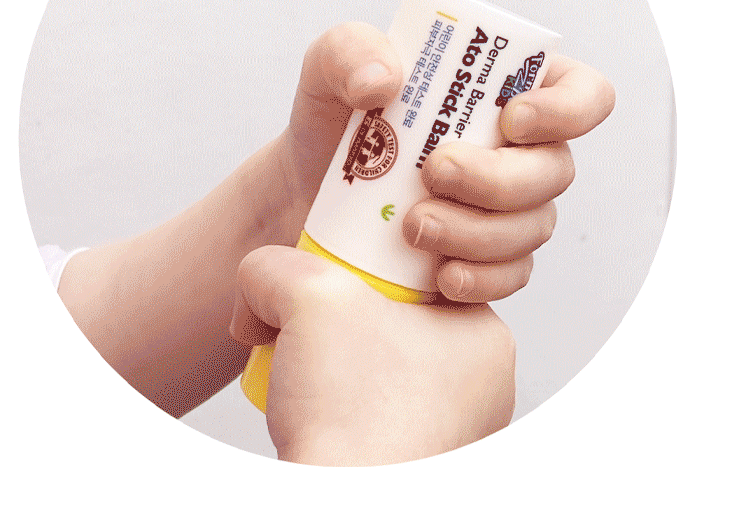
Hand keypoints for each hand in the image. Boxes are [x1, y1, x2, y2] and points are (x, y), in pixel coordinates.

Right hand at [230, 245, 515, 465]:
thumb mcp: (306, 296)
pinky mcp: (416, 462)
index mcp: (484, 336)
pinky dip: (336, 407)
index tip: (328, 273)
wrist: (340, 505)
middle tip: (304, 322)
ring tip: (301, 369)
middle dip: (339, 318)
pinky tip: (311, 408)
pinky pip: (370, 415)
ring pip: (378, 369)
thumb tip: (261, 282)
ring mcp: (452, 432)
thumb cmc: (352, 415)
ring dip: (333, 363)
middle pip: (392, 320)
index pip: (419, 273)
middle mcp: (481, 388)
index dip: (364, 262)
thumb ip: (276, 266)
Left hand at [275, 23, 614, 300]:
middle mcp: (522, 152)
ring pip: (532, 228)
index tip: (511, 119)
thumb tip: (385, 78)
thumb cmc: (333, 122)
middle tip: (435, 171)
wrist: (304, 196)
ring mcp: (509, 211)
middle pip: (556, 169)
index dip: (568, 108)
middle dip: (498, 177)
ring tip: (414, 226)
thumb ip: (349, 50)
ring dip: (477, 231)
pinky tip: (441, 274)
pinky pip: (509, 277)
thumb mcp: (327, 70)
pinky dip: (479, 277)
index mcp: (507, 91)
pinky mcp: (487, 261)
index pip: (582, 93)